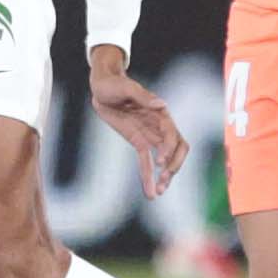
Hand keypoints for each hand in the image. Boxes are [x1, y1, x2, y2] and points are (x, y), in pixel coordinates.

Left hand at [89, 46, 188, 199]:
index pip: (173, 135)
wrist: (102, 87)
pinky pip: (146, 162)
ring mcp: (150, 135)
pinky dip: (148, 176)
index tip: (160, 162)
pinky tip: (150, 193)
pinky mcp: (138, 142)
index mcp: (160, 113)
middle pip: (176, 150)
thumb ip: (143, 96)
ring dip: (164, 176)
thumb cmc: (114, 84)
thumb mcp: (126, 88)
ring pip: (164, 160)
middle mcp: (159, 126)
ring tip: (159, 192)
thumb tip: (161, 105)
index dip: (169, 149)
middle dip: (173, 166)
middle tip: (164, 180)